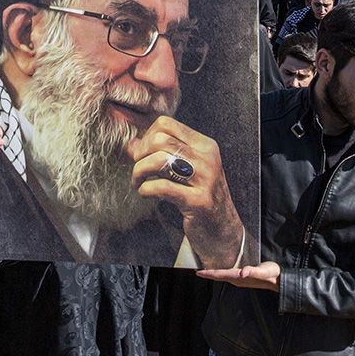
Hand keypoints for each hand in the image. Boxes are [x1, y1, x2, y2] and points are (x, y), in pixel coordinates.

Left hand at [127, 115, 243, 268]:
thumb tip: (132, 145)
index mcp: (205, 145)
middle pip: (160, 140)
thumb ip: (162, 154)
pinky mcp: (198, 201)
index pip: (167, 124)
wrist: (223, 231)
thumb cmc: (201, 198)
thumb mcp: (186, 171)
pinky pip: (162, 187)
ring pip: (159, 160)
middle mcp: (207, 158)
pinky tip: (145, 192)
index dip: (147, 137)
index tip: (141, 153)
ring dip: (140, 171)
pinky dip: (146, 188)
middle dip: (140, 154)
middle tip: (137, 169)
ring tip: (138, 182)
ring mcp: (205, 179)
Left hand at [197, 261, 280, 291]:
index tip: (198, 272)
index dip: (209, 273)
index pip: (220, 275)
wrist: (279, 279)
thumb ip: (253, 271)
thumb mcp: (264, 271)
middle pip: (219, 276)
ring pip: (222, 275)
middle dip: (208, 274)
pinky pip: (228, 273)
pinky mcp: (243, 276)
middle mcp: (237, 279)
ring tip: (204, 268)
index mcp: (239, 278)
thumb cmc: (272, 274)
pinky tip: (219, 266)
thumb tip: (242, 273)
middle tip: (196, 270)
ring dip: (213, 273)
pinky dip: (220, 271)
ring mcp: (240, 278)